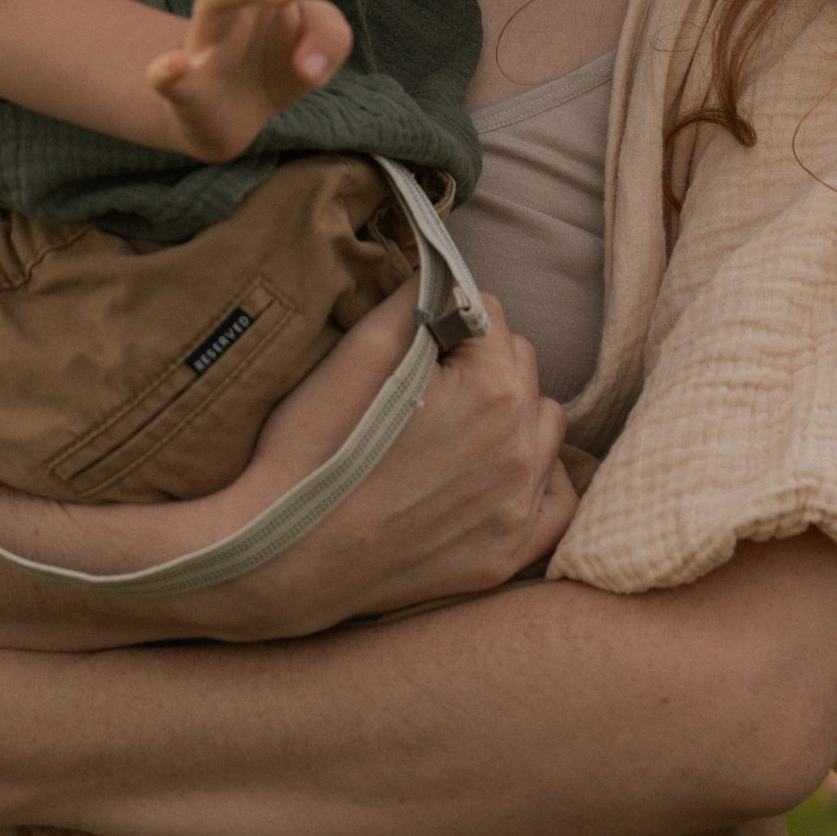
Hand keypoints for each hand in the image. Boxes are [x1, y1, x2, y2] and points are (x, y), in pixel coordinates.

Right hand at [146, 0, 353, 161]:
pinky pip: (164, 78)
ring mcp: (203, 45)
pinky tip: (177, 65)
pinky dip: (165, 70)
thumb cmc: (276, 64)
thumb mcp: (322, 45)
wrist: (238, 117)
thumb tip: (308, 63)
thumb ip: (330, 37)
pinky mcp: (188, 93)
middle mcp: (221, 3)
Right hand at [211, 282, 579, 638]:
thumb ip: (419, 298)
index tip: (413, 348)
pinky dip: (534, 480)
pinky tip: (493, 474)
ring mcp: (518, 510)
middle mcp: (520, 450)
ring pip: (543, 427)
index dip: (446, 322)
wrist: (280, 555)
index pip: (492, 315)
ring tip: (451, 430)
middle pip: (522, 366)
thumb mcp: (359, 349)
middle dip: (481, 364)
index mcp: (492, 390)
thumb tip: (449, 280)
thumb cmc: (312, 447)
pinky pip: (556, 501)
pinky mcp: (507, 556)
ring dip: (510, 416)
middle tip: (423, 388)